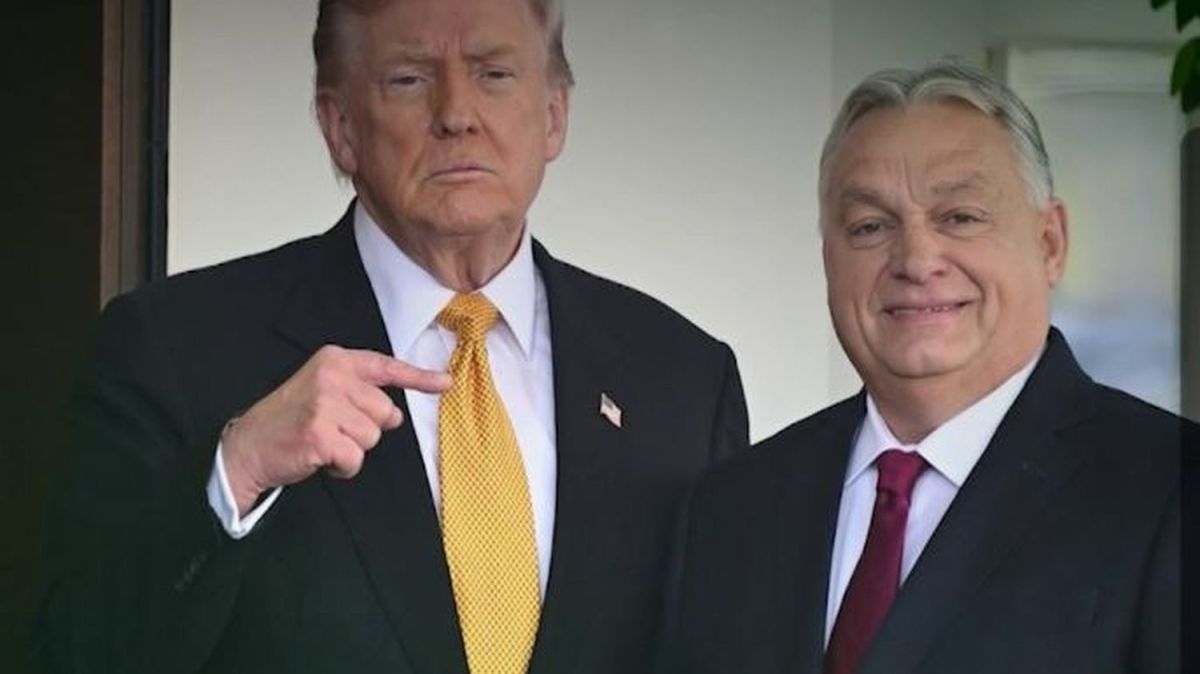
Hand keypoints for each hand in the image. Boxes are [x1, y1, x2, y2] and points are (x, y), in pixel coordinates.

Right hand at [221, 345, 451, 515]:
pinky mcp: (320, 434)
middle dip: (365, 429)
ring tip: (324, 442)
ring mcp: (325, 405)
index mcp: (335, 361)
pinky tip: (321, 458)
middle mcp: (332, 377)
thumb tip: (397, 415)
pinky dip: (343, 467)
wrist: (249, 446)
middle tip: (333, 429)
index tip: (445, 383)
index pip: (386, 367)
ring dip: (352, 449)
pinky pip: (356, 458)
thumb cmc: (291, 420)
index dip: (419, 378)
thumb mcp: (324, 390)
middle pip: (385, 412)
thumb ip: (361, 394)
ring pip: (373, 437)